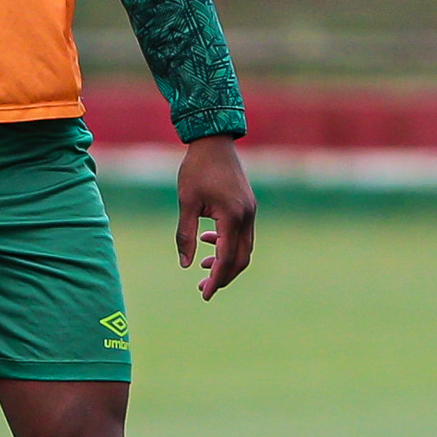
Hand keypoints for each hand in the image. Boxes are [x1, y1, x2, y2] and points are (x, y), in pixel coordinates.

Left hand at [176, 135, 255, 300]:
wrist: (213, 141)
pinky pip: (242, 234)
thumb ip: (186, 235)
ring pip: (244, 248)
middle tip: (203, 287)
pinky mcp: (248, 206)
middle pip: (241, 258)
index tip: (204, 295)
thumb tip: (185, 264)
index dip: (216, 279)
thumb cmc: (196, 170)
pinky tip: (209, 239)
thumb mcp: (186, 203)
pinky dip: (228, 244)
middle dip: (223, 276)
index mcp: (232, 217)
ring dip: (226, 260)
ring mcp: (250, 211)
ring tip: (203, 267)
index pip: (226, 258)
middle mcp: (247, 216)